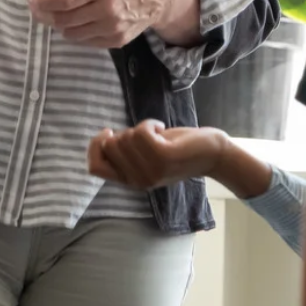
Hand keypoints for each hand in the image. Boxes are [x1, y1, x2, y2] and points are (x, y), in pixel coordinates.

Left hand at [29, 0, 200, 50]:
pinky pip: (85, 41)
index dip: (43, 2)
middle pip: (64, 19)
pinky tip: (79, 21)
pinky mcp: (116, 41)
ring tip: (61, 14)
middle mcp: (107, 9)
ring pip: (72, 34)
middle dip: (46, 15)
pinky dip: (77, 32)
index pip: (63, 0)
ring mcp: (112, 28)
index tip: (31, 1)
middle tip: (39, 9)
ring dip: (61, 25)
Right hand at [89, 122, 268, 197]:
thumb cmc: (178, 149)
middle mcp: (138, 180)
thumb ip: (125, 154)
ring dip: (141, 127)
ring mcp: (150, 170)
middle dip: (124, 132)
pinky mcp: (162, 157)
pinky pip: (141, 131)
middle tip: (146, 136)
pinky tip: (163, 129)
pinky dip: (150, 123)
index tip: (108, 132)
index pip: (94, 168)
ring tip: (158, 135)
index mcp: (131, 181)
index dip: (94, 146)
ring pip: (125, 137)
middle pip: (109, 146)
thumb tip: (103, 140)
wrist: (211, 154)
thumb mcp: (146, 156)